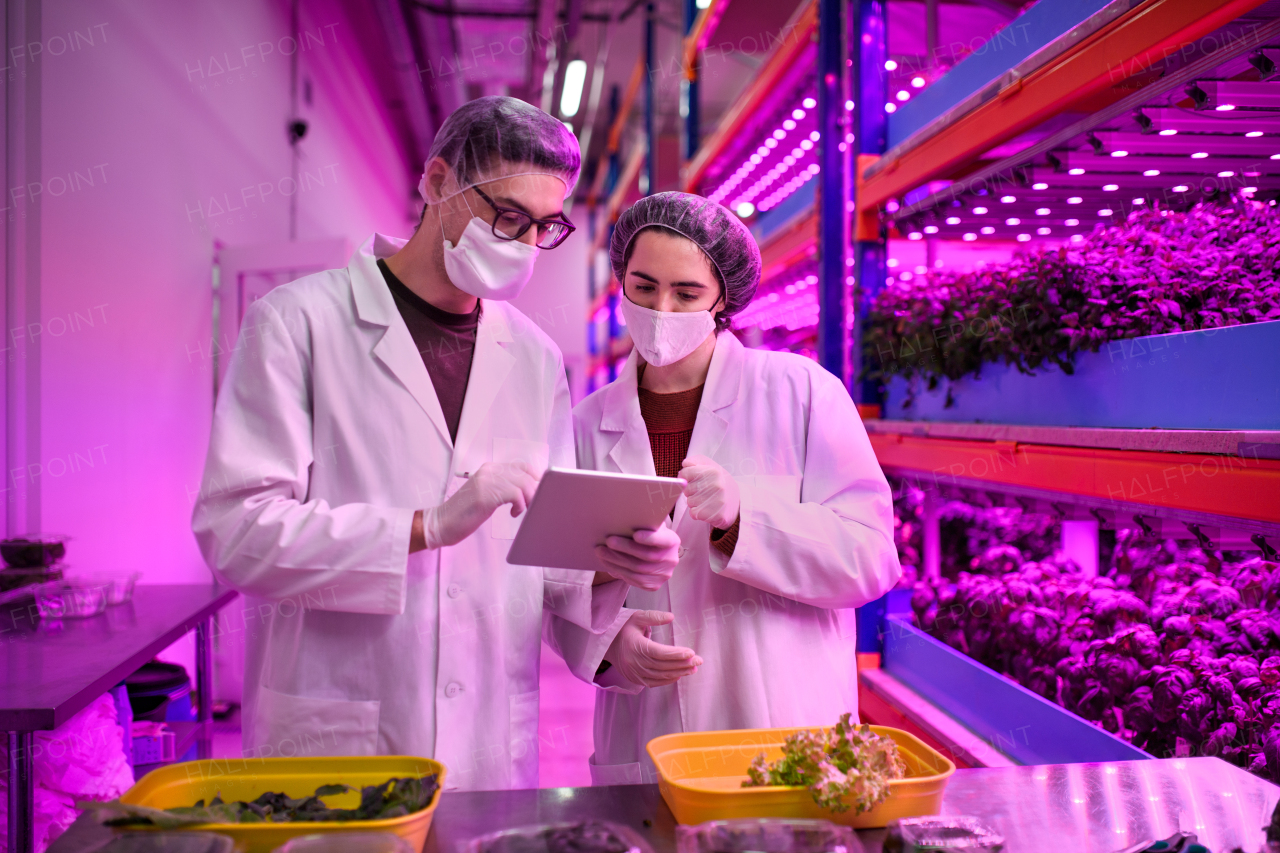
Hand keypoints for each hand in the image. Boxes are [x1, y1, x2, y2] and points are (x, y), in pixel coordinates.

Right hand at [423, 461, 539, 547]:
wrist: (441, 523)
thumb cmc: (465, 513)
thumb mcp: (487, 494)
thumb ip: (504, 488)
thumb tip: (531, 490)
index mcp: (490, 468)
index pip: (523, 466)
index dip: (536, 479)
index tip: (540, 493)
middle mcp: (489, 470)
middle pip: (526, 475)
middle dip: (536, 491)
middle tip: (534, 505)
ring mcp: (487, 480)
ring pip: (523, 484)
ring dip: (529, 499)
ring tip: (522, 510)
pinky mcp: (485, 494)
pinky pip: (515, 494)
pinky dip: (520, 505)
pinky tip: (513, 513)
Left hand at [595, 525, 680, 590]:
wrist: (654, 554)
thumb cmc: (647, 535)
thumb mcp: (649, 527)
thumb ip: (643, 524)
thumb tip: (622, 521)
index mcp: (672, 541)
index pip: (663, 540)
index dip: (650, 538)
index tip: (635, 534)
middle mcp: (671, 559)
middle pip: (646, 556)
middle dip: (625, 548)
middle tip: (608, 541)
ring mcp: (663, 575)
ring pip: (637, 569)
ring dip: (616, 560)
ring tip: (601, 552)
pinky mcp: (653, 585)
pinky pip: (634, 579)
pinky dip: (618, 570)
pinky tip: (607, 563)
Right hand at [604, 610, 701, 687]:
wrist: (607, 645)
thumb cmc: (624, 628)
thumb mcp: (637, 617)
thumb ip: (654, 616)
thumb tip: (671, 616)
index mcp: (634, 646)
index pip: (658, 652)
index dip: (675, 654)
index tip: (691, 652)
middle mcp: (633, 662)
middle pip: (662, 666)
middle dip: (682, 663)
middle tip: (699, 660)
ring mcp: (634, 673)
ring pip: (660, 675)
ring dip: (679, 672)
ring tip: (694, 667)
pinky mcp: (636, 679)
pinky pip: (655, 682)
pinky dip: (668, 679)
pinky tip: (680, 674)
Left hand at [680, 455, 739, 529]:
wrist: (739, 503)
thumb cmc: (721, 483)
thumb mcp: (712, 467)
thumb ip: (697, 461)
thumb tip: (685, 464)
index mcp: (713, 471)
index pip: (685, 473)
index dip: (685, 477)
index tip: (693, 479)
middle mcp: (715, 485)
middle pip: (686, 489)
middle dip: (691, 491)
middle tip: (704, 491)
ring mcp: (716, 501)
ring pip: (689, 502)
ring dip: (695, 502)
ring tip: (707, 500)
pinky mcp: (715, 515)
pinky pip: (693, 513)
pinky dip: (697, 512)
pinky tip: (707, 509)